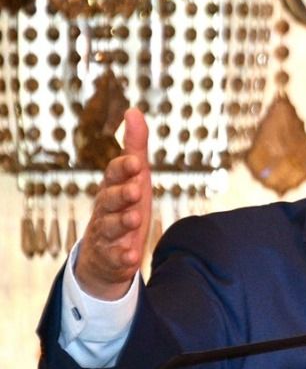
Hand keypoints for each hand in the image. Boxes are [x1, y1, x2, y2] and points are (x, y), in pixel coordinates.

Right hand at [75, 109, 152, 300]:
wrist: (105, 255)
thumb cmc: (124, 207)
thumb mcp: (133, 177)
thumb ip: (135, 148)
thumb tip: (134, 110)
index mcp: (112, 188)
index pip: (113, 175)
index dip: (123, 168)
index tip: (135, 162)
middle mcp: (106, 210)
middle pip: (109, 200)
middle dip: (122, 194)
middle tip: (136, 191)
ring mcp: (106, 235)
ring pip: (110, 227)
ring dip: (122, 223)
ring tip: (135, 220)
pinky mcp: (111, 258)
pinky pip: (115, 258)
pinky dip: (122, 257)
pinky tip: (131, 257)